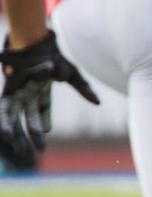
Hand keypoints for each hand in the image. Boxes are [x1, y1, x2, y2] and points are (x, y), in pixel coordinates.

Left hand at [0, 31, 99, 163]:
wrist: (34, 45)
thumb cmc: (53, 57)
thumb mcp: (72, 75)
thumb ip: (83, 89)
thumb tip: (98, 103)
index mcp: (41, 89)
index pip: (42, 110)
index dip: (43, 123)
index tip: (46, 133)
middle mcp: (27, 93)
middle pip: (29, 118)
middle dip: (31, 135)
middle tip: (36, 151)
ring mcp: (17, 93)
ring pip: (16, 119)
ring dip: (17, 134)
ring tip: (20, 149)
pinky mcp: (8, 93)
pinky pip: (5, 112)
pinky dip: (6, 124)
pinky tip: (8, 135)